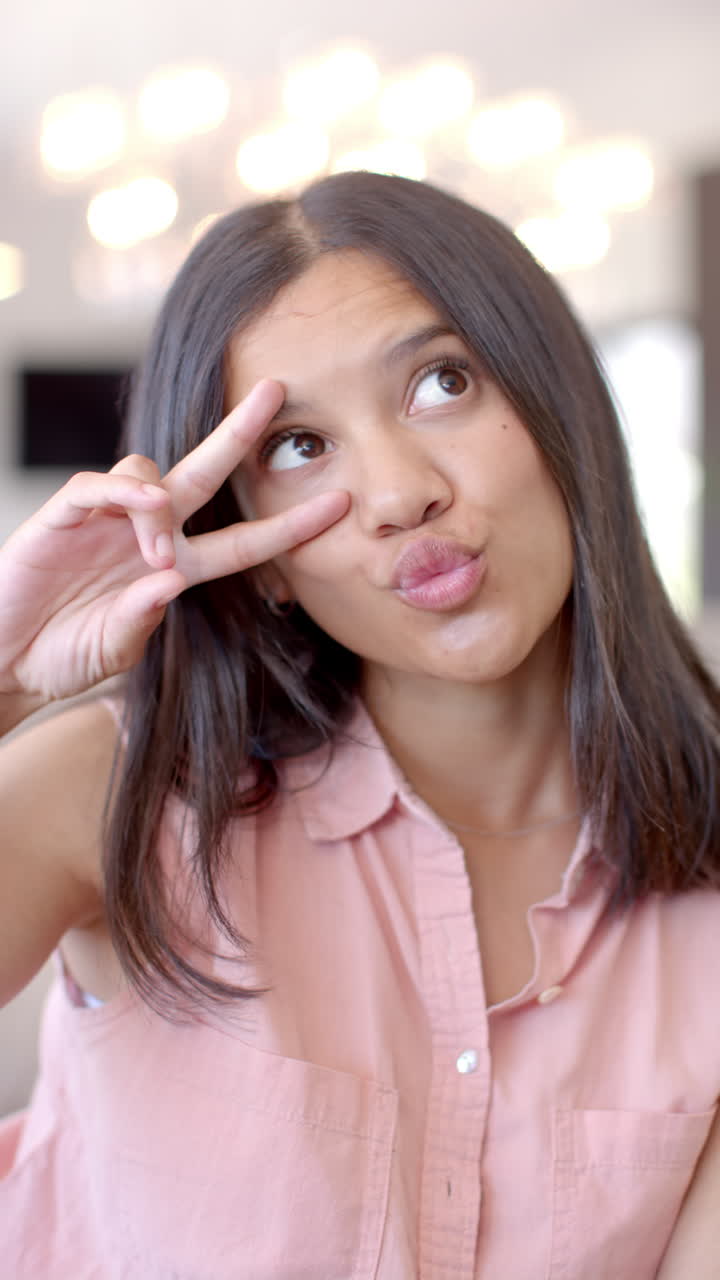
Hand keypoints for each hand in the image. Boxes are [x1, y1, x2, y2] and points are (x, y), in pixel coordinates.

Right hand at [0, 380, 348, 705]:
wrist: (6, 661)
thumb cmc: (64, 656)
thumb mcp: (116, 650)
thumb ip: (141, 621)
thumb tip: (167, 580)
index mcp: (173, 570)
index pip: (242, 541)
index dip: (288, 525)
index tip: (338, 504)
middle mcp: (147, 535)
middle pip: (203, 472)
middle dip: (239, 433)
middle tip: (278, 392)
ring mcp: (105, 520)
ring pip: (149, 473)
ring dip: (160, 506)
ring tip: (152, 554)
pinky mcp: (62, 516)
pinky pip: (96, 485)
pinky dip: (122, 490)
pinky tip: (140, 507)